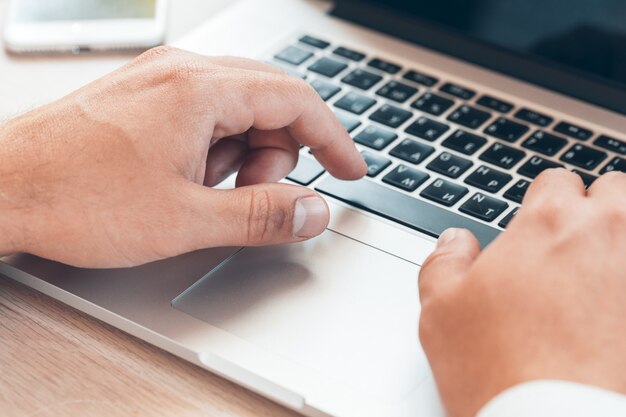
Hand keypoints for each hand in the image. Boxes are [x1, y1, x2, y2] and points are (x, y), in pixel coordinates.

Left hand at [0, 46, 365, 266]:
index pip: (298, 101)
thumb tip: (313, 210)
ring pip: (239, 109)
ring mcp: (161, 83)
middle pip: (271, 102)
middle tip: (257, 196)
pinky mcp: (145, 99)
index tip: (351, 169)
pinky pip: (205, 115)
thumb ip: (262, 215)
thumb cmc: (75, 197)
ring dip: (244, 154)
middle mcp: (183, 74)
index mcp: (201, 91)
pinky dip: (214, 148)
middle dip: (280, 153)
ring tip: (208, 192)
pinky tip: (187, 179)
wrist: (0, 189)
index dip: (334, 138)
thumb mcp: (186, 219)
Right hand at [418, 169, 625, 416]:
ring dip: (623, 237)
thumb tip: (455, 241)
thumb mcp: (440, 311)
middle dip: (596, 209)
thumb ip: (444, 261)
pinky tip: (617, 310)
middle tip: (577, 245)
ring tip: (606, 270)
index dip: (543, 203)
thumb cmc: (499, 371)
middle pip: (615, 189)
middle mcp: (607, 234)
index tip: (538, 229)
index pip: (556, 181)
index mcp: (547, 224)